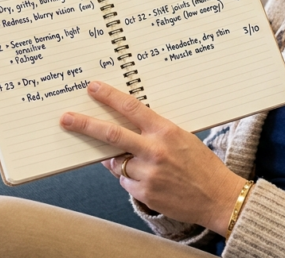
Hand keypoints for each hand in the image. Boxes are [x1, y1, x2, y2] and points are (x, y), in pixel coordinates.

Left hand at [60, 81, 246, 234]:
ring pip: (116, 162)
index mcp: (165, 131)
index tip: (92, 88)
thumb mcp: (181, 137)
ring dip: (117, 160)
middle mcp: (154, 151)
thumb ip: (154, 131)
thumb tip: (125, 125)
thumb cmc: (202, 165)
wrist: (218, 197)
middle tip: (66, 118)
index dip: (108, 96)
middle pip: (110, 135)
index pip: (131, 108)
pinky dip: (129, 178)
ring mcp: (148, 174)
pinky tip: (149, 179)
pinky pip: (125, 182)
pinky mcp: (144, 194)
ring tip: (137, 161)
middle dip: (84, 125)